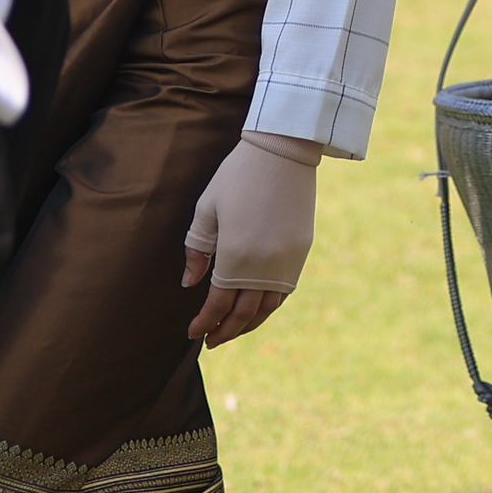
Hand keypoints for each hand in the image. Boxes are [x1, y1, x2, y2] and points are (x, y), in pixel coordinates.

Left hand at [183, 132, 319, 343]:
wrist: (283, 150)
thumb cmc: (238, 176)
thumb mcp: (207, 209)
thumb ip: (197, 250)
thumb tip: (190, 283)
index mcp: (236, 257)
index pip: (217, 305)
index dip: (203, 323)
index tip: (192, 333)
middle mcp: (264, 267)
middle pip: (243, 315)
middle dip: (224, 331)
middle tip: (210, 341)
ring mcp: (287, 261)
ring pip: (267, 308)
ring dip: (247, 324)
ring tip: (231, 330)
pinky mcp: (301, 251)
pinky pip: (284, 291)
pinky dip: (269, 306)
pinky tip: (256, 307)